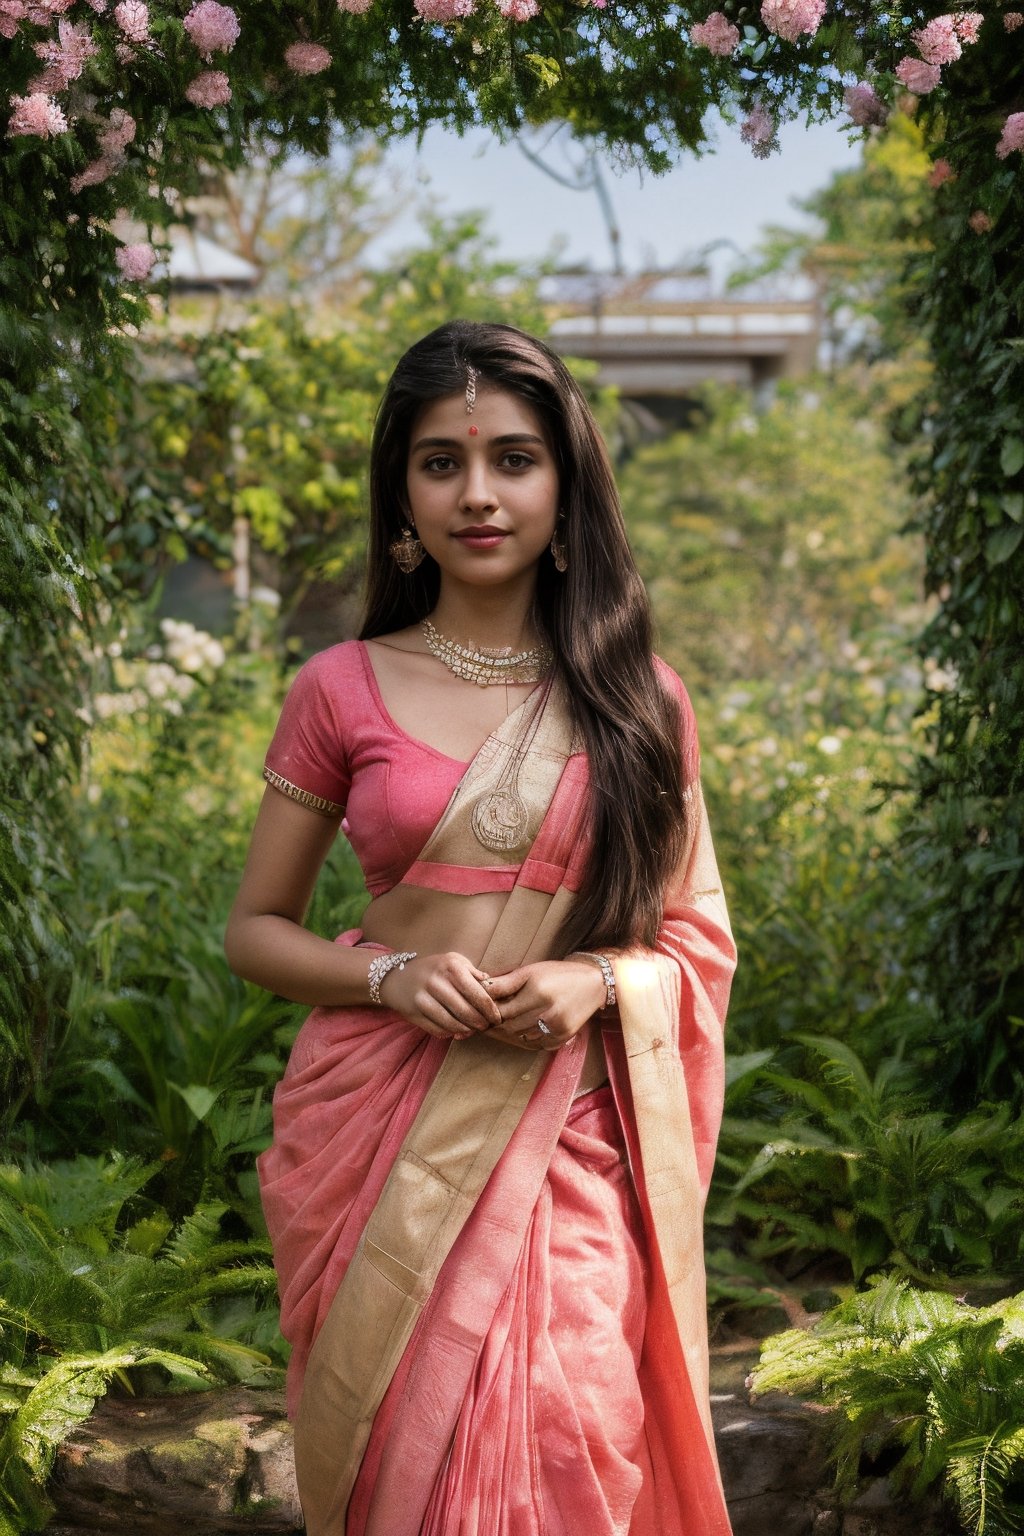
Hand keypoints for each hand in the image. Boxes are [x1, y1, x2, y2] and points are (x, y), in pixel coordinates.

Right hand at [378, 951, 502, 1040]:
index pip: (477, 994)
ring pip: (453, 1024)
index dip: (491, 1009)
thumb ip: (473, 972)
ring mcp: (423, 999)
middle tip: (486, 1026)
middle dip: (481, 1023)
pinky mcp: (415, 1014)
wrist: (397, 978)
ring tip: (473, 1029)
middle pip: (467, 1012)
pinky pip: (439, 1030)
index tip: (497, 1018)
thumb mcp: (453, 961)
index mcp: (450, 967)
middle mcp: (436, 982)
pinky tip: (456, 1030)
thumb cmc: (433, 969)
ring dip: (467, 1030)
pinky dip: (451, 1033)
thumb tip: (492, 985)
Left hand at [483, 959, 606, 1051]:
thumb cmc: (557, 974)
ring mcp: (557, 1029)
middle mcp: (549, 1013)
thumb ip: (505, 983)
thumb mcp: (530, 971)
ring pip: (521, 1038)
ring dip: (509, 1034)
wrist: (592, 983)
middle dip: (497, 1025)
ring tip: (500, 1026)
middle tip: (484, 1022)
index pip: (503, 1011)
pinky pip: (535, 1045)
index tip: (479, 1011)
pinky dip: (525, 1039)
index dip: (489, 1013)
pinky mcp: (563, 1038)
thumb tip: (480, 989)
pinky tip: (519, 1031)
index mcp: (539, 993)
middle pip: (510, 1027)